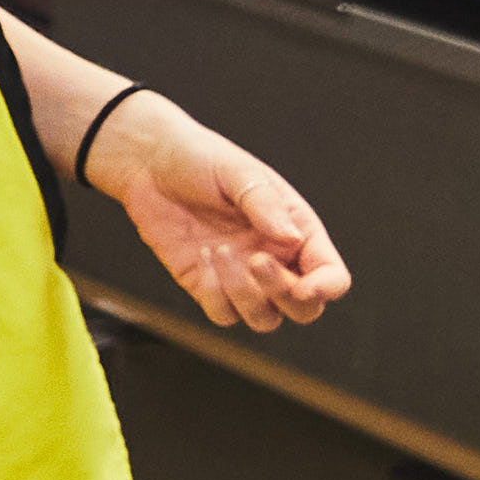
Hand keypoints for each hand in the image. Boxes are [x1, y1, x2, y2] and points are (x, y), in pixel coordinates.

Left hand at [93, 100, 352, 332]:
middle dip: (285, 295)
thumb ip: (265, 206)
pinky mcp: (207, 286)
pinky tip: (201, 256)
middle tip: (255, 260)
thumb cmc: (201, 160)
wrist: (148, 163)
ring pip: (264, 319)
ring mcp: (243, 278)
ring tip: (218, 249)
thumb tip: (291, 239)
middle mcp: (277, 261)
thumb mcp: (238, 173)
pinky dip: (216, 297)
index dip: (326, 288)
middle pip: (304, 309)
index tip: (306, 287)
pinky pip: (223, 315)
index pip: (331, 275)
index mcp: (298, 233)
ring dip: (245, 296)